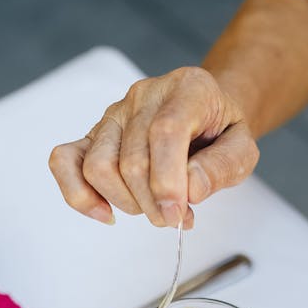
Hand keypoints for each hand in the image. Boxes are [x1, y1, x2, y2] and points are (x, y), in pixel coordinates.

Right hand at [48, 67, 258, 227]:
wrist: (206, 116)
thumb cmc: (220, 133)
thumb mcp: (243, 149)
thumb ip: (223, 167)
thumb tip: (191, 189)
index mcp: (187, 89)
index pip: (165, 131)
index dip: (168, 180)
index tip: (178, 214)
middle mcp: (144, 96)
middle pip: (132, 160)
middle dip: (153, 204)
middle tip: (175, 218)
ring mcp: (113, 114)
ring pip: (98, 167)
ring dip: (126, 203)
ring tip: (152, 207)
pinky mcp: (93, 135)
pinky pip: (64, 161)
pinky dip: (79, 194)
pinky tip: (105, 213)